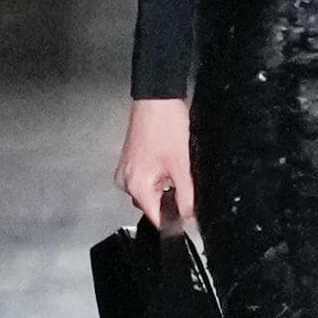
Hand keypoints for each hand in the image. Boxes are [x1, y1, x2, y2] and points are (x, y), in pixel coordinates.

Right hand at [114, 96, 193, 226]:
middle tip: (181, 174)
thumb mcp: (183, 167)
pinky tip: (166, 158)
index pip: (156, 219)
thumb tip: (191, 219)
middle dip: (172, 197)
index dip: (176, 219)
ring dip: (166, 184)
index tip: (190, 214)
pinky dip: (160, 174)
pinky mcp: (131, 162)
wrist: (157, 98)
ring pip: (152, 191)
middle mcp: (126, 182)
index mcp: (136, 186)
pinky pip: (148, 178)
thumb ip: (188, 198)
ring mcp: (127, 171)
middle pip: (154, 205)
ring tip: (172, 161)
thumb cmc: (166, 125)